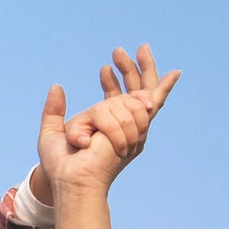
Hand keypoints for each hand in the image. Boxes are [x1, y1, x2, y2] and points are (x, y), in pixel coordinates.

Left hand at [42, 45, 180, 195]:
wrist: (73, 177)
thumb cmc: (62, 166)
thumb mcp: (52, 131)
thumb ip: (54, 110)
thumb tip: (57, 86)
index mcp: (106, 129)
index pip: (115, 102)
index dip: (112, 83)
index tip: (104, 68)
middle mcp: (122, 128)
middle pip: (133, 94)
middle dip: (129, 70)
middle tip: (118, 50)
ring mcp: (131, 128)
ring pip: (137, 93)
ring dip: (128, 70)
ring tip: (116, 52)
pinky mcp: (138, 127)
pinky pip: (153, 102)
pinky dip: (163, 87)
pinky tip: (175, 73)